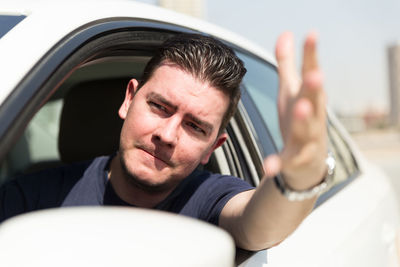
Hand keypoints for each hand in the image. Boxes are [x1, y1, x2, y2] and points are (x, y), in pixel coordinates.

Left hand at [263, 32, 327, 189]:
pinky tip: (268, 165)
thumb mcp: (291, 91)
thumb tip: (285, 33)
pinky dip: (278, 164)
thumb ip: (287, 64)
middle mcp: (312, 118)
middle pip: (315, 102)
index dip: (311, 56)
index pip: (311, 74)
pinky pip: (286, 162)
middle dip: (315, 88)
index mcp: (309, 99)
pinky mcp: (293, 161)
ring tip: (301, 107)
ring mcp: (306, 141)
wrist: (308, 164)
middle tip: (316, 74)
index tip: (311, 35)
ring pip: (306, 131)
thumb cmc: (299, 119)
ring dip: (304, 120)